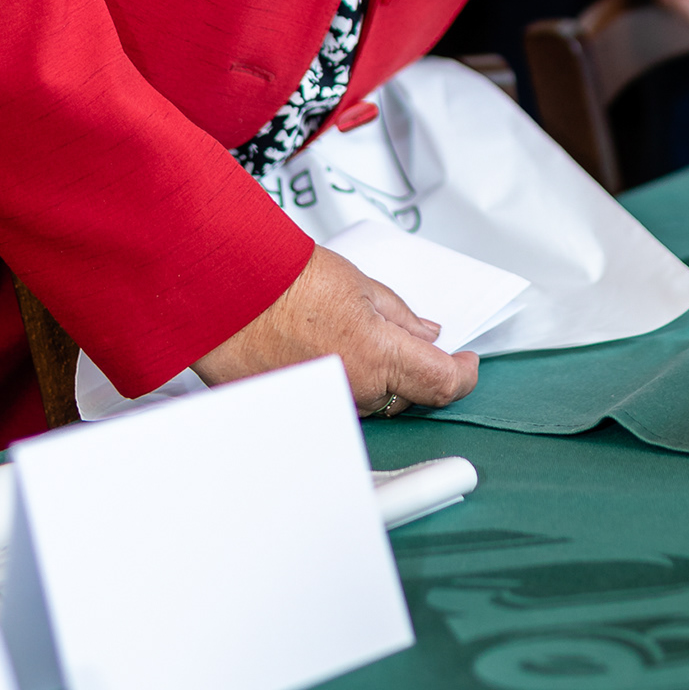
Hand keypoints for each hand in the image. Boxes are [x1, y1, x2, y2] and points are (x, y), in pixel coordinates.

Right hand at [195, 241, 476, 416]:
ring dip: (374, 376)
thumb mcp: (358, 284)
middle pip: (407, 394)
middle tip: (402, 337)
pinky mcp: (298, 409)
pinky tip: (322, 350)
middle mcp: (355, 391)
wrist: (220, 293)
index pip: (445, 383)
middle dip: (414, 369)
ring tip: (347, 334)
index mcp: (380, 356)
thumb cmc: (279, 280)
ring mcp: (326, 404)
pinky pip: (333, 400)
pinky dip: (338, 380)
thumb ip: (401, 317)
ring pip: (370, 400)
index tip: (467, 361)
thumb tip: (426, 334)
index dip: (464, 373)